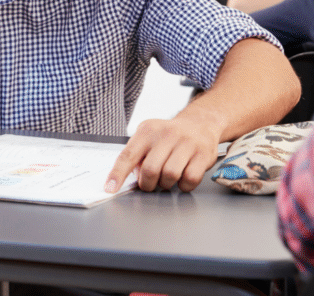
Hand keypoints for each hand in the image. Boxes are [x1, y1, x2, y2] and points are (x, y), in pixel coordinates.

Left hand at [104, 116, 220, 192]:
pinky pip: (190, 179)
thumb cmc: (168, 136)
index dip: (117, 174)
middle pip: (150, 169)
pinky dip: (184, 186)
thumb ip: (136, 155)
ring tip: (166, 179)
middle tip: (150, 184)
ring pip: (170, 175)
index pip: (128, 155)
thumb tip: (125, 178)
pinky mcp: (203, 154)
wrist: (199, 124)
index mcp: (147, 130)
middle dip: (147, 184)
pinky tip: (182, 179)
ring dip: (166, 184)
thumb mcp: (148, 137)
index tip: (110, 188)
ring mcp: (186, 143)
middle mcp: (166, 134)